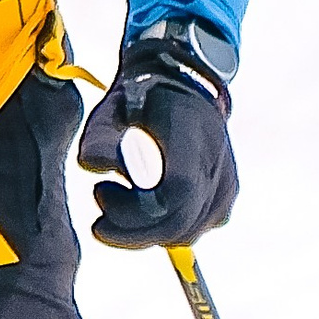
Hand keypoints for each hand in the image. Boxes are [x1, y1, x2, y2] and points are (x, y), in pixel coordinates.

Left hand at [78, 29, 237, 248]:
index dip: (136, 210)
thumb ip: (100, 139)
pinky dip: (164, 227)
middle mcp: (216, 163)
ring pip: (186, 233)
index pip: (177, 192)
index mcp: (192, 137)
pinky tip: (144, 206)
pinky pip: (195, 228)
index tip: (100, 192)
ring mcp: (226, 183)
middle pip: (180, 224)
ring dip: (146, 231)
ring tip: (120, 201)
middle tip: (101, 206)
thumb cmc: (141, 98)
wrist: (184, 85)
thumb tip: (93, 166)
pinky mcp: (225, 197)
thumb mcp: (110, 109)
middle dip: (132, 230)